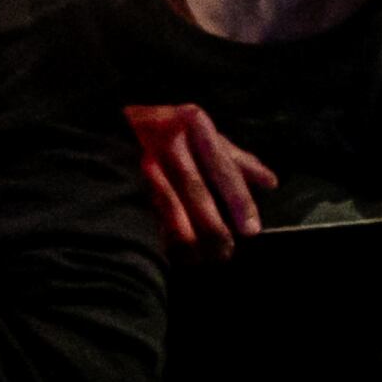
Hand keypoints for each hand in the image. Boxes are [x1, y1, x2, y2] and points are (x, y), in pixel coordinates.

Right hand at [124, 100, 280, 257]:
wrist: (111, 123)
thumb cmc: (169, 130)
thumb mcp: (202, 132)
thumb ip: (233, 157)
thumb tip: (269, 182)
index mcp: (194, 124)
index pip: (222, 166)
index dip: (239, 200)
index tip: (251, 231)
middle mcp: (167, 135)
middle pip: (194, 187)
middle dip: (212, 223)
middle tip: (226, 251)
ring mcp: (140, 153)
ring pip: (167, 200)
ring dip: (187, 233)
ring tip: (201, 257)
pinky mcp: (121, 173)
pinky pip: (143, 206)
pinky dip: (158, 229)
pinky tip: (170, 250)